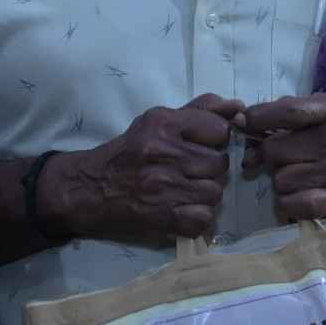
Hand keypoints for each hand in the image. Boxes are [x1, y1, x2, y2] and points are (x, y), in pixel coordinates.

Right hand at [52, 97, 240, 243]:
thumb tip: (237, 106)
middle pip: (219, 164)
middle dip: (209, 170)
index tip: (202, 147)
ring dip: (205, 195)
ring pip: (214, 192)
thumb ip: (198, 110)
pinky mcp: (163, 216)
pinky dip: (198, 218)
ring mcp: (164, 187)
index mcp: (163, 124)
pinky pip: (204, 218)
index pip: (219, 130)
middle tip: (191, 173)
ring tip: (186, 191)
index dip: (215, 141)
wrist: (88, 189)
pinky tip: (183, 210)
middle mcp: (164, 153)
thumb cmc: (127, 153)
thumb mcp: (156, 121)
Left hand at [239, 94, 325, 223]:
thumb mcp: (308, 116)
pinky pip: (291, 203)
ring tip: (296, 176)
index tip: (241, 123)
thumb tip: (239, 123)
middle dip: (269, 156)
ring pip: (279, 180)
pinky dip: (286, 202)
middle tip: (281, 158)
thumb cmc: (322, 137)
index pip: (290, 111)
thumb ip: (275, 114)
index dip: (259, 117)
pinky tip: (297, 195)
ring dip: (279, 181)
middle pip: (275, 150)